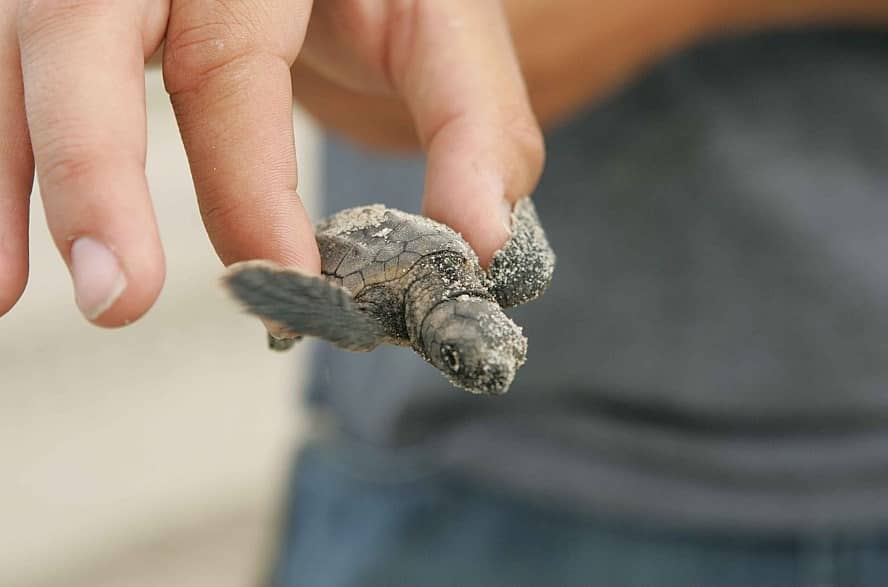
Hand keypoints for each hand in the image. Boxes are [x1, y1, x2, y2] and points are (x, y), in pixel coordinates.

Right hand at [0, 0, 542, 325]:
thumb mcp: (443, 35)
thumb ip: (474, 131)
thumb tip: (478, 247)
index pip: (229, 62)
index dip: (247, 185)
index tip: (281, 286)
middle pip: (84, 28)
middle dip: (94, 168)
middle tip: (118, 295)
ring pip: (22, 52)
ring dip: (17, 178)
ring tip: (8, 294)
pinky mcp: (63, 7)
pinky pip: (6, 75)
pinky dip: (1, 168)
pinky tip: (0, 265)